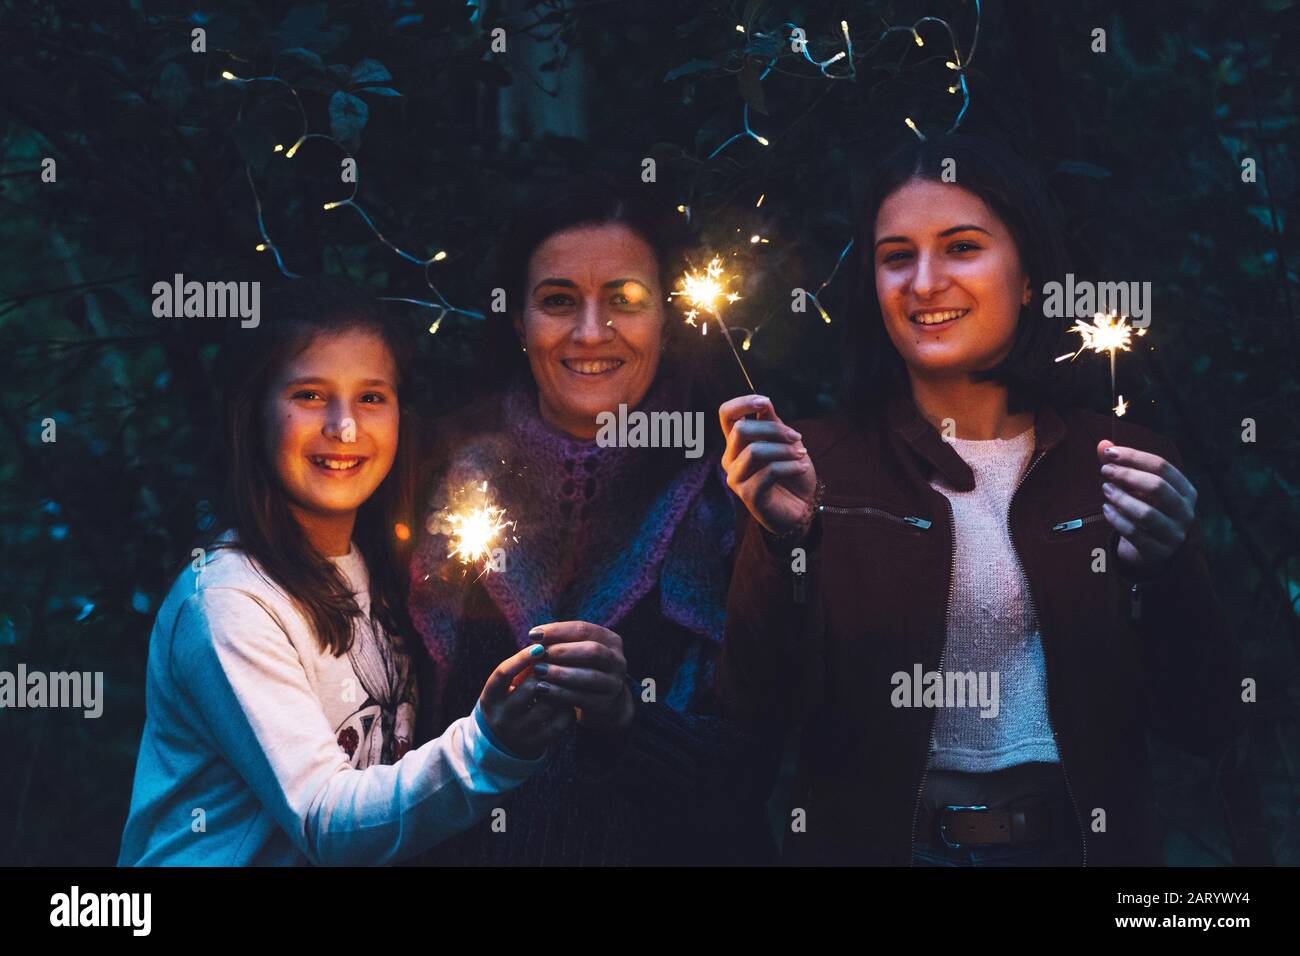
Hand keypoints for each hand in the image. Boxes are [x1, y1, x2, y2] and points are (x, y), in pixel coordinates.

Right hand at [478, 643, 575, 758]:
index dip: (521, 658)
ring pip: (548, 706)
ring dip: (562, 690)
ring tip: (570, 680)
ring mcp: (518, 732)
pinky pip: (559, 725)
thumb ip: (520, 669)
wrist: (498, 745)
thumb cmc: (507, 703)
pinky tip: (570, 702)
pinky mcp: (535, 745)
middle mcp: (501, 716)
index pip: (503, 673)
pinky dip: (568, 710)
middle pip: (530, 687)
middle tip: (565, 661)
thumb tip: (546, 642)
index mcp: (490, 697)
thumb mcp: (503, 688)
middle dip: (549, 672)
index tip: (540, 646)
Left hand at [527, 622, 633, 733]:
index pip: (583, 629)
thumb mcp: (575, 654)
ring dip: (560, 673)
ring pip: (589, 676)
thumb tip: (534, 636)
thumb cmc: (581, 670)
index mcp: (610, 641)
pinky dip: (561, 692)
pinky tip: (543, 689)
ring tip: (538, 671)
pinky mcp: (607, 704)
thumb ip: (558, 644)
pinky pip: (583, 697)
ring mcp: (615, 683)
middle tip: (538, 654)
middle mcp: (617, 660)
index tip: (533, 634)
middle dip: (562, 651)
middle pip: (592, 651)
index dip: (557, 631)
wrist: (603, 704)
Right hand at [719, 394, 816, 535]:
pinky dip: (790, 466)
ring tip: (802, 455)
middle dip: (774, 430)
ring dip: (785, 449)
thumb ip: (773, 423)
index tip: (765, 402)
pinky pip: (769, 472)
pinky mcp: (748, 495)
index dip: (742, 403)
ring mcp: (736, 478)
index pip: (726, 415)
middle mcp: (731, 459)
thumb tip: (765, 402)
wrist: (803, 506)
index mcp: (737, 443)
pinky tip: (802, 467)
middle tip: (797, 437)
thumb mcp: (786, 442)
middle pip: (741, 430)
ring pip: (754, 451)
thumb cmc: (792, 472)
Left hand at [1097, 440, 1197, 577]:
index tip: (1109, 453)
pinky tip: (1106, 509)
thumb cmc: (1142, 509)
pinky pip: (1134, 533)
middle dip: (1127, 475)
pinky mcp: (1158, 552)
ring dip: (1121, 498)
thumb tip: (1102, 444)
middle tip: (1104, 471)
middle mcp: (1185, 512)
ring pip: (1146, 513)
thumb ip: (1120, 465)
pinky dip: (1117, 519)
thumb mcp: (1135, 486)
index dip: (1134, 457)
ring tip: (1105, 489)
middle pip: (1157, 487)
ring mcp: (1174, 534)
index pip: (1162, 466)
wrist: (1146, 549)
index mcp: (1186, 491)